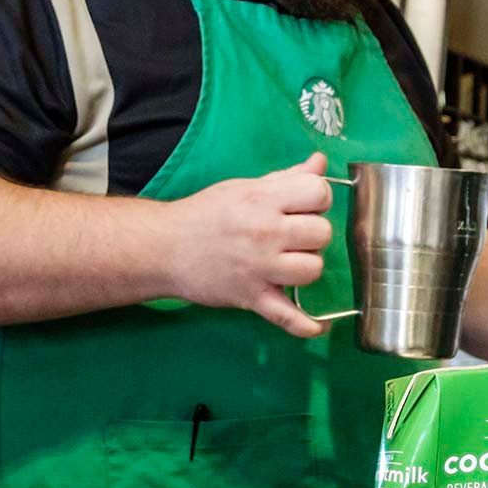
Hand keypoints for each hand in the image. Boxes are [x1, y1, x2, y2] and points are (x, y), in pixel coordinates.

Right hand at [166, 153, 333, 337]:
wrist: (164, 247)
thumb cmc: (206, 214)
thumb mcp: (244, 186)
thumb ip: (286, 177)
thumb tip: (320, 162)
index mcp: (263, 199)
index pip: (319, 192)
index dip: (318, 199)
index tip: (305, 206)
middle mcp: (265, 232)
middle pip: (322, 233)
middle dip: (314, 234)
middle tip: (295, 237)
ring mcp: (259, 268)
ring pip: (312, 270)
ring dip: (307, 267)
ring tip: (290, 264)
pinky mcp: (252, 298)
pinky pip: (290, 317)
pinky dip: (307, 325)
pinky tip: (320, 325)